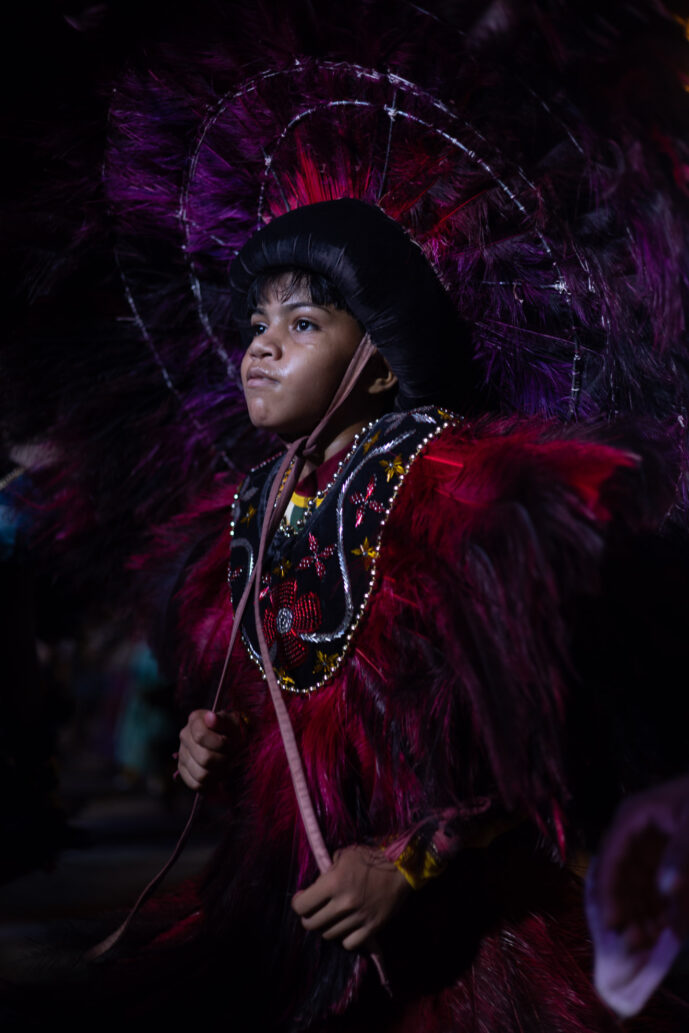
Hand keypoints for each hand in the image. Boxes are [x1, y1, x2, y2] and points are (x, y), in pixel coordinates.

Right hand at [177, 709, 244, 791]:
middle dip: (223, 760)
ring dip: (219, 773)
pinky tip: (217, 774)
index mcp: (195, 720)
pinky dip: (210, 783)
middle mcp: (185, 735)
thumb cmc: (233, 729)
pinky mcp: (183, 769)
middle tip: (231, 756)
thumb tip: (211, 717)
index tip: (231, 742)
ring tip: (226, 765)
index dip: (220, 743)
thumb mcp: (233, 722)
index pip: (201, 736)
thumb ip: (222, 720)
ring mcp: (182, 754)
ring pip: (201, 774)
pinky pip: (195, 784)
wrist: (232, 739)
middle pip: (204, 758)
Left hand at [291, 844, 410, 950]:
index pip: (302, 905)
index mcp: (334, 883)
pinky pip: (349, 943)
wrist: (402, 868)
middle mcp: (343, 904)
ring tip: (332, 917)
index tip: (301, 899)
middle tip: (313, 911)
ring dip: (327, 927)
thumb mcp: (344, 855)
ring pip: (329, 935)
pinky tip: (347, 927)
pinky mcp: (372, 928)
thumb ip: (327, 872)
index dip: (298, 903)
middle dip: (309, 917)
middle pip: (312, 924)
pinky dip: (345, 938)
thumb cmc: (371, 858)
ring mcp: (358, 918)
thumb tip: (315, 887)